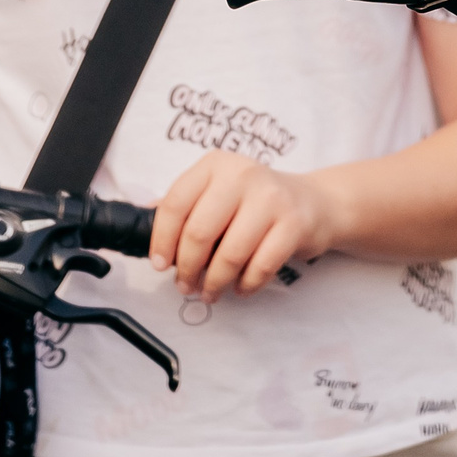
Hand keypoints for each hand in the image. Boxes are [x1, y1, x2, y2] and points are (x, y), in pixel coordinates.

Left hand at [147, 151, 340, 300]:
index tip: (160, 264)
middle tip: (185, 285)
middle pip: (200, 231)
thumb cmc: (256, 202)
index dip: (162, 239)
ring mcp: (271, 198)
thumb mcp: (218, 191)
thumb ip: (186, 204)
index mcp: (216, 165)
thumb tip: (143, 220)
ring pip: (230, 254)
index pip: (176, 203)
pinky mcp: (294, 224)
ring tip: (210, 291)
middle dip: (187, 268)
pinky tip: (241, 287)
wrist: (314, 203)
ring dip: (215, 282)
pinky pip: (260, 266)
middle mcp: (242, 175)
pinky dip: (246, 285)